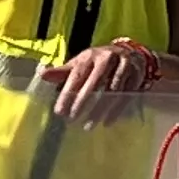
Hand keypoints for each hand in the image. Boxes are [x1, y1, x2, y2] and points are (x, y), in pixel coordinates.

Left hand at [47, 39, 163, 116]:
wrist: (129, 53)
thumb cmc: (98, 62)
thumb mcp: (81, 64)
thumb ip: (63, 72)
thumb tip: (42, 74)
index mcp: (89, 56)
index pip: (76, 75)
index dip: (67, 94)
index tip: (59, 112)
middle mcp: (106, 58)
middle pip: (94, 82)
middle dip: (82, 102)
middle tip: (73, 119)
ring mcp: (123, 66)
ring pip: (111, 90)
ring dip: (99, 109)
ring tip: (89, 126)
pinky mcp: (136, 75)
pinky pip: (125, 95)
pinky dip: (116, 110)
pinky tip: (107, 122)